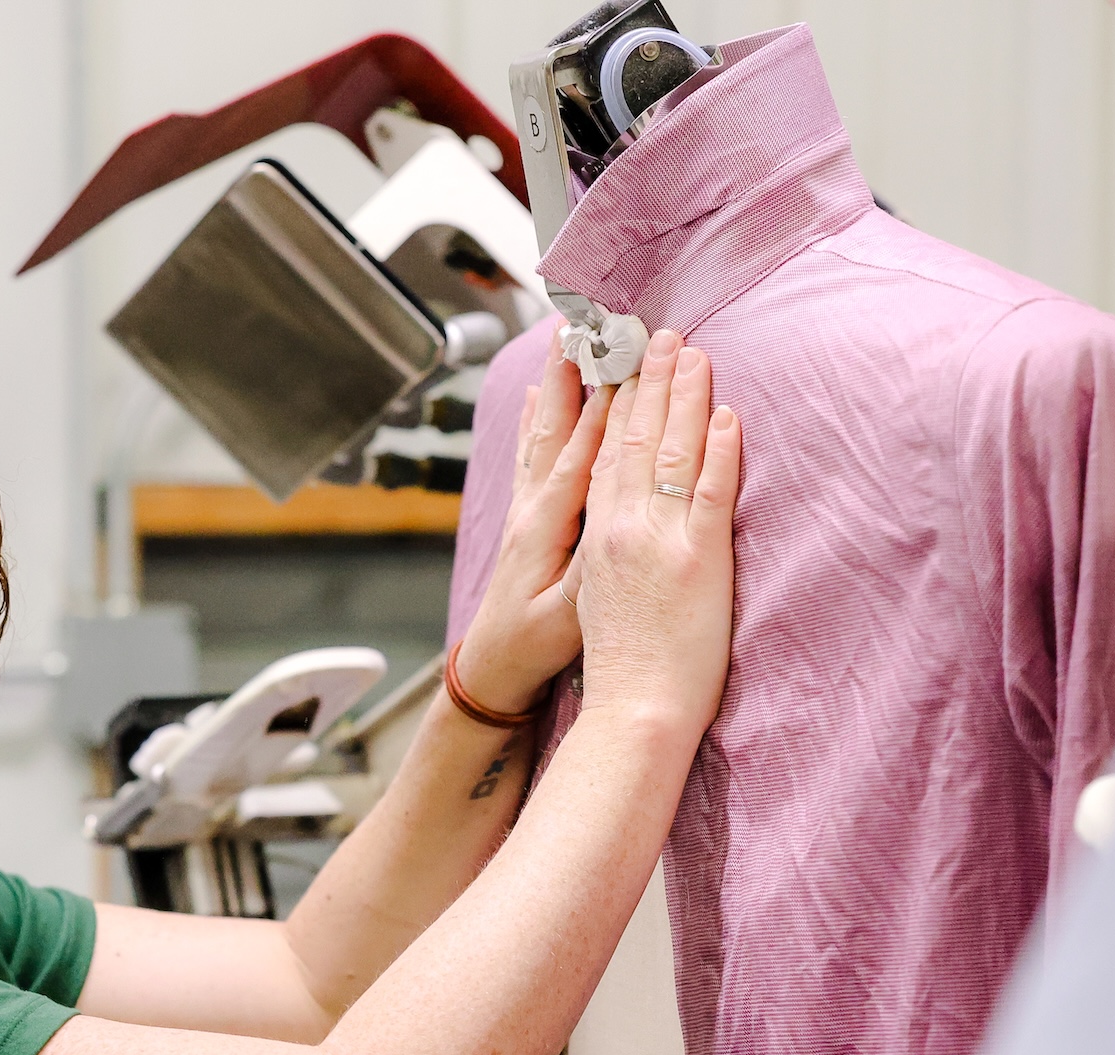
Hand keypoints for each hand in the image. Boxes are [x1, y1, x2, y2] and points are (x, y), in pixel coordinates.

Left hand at [453, 331, 614, 714]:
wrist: (491, 670)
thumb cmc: (533, 647)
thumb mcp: (568, 617)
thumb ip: (591, 570)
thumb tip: (616, 525)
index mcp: (546, 526)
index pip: (580, 455)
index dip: (603, 409)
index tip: (624, 362)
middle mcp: (531, 508)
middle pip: (554, 428)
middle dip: (572, 376)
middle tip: (582, 325)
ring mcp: (524, 510)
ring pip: (540, 433)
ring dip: (555, 387)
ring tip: (562, 341)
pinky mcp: (523, 519)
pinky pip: (532, 453)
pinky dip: (538, 418)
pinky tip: (538, 396)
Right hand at [574, 328, 739, 735]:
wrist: (633, 713)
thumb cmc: (623, 673)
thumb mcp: (597, 605)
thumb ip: (611, 562)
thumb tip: (627, 536)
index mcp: (598, 542)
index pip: (605, 457)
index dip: (614, 407)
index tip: (620, 367)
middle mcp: (623, 532)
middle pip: (635, 442)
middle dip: (647, 383)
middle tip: (658, 335)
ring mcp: (660, 543)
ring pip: (671, 454)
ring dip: (683, 397)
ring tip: (692, 353)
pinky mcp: (699, 561)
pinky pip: (712, 493)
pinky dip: (720, 451)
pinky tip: (727, 415)